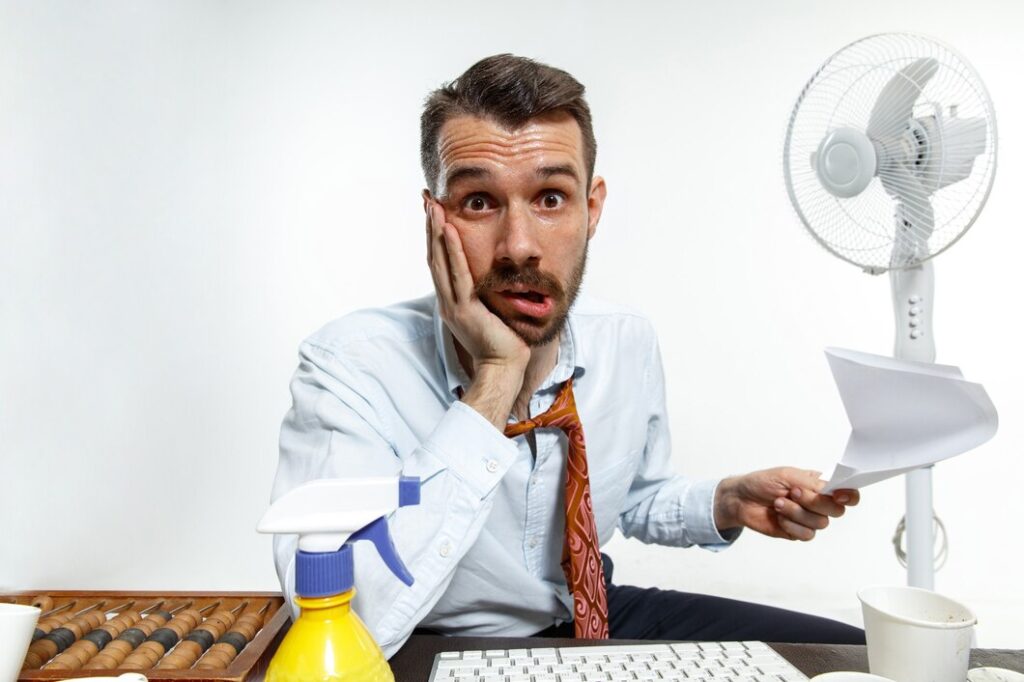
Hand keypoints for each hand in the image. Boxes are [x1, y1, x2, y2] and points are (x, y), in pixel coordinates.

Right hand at [425, 198, 528, 427]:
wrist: (503, 367)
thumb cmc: (503, 342)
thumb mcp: (491, 310)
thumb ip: (486, 292)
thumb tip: (494, 274)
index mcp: (451, 300)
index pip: (439, 261)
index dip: (435, 235)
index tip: (433, 210)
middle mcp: (447, 300)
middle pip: (434, 256)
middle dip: (430, 226)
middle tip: (426, 199)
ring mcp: (453, 304)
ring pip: (441, 262)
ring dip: (437, 232)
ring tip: (433, 206)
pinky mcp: (465, 309)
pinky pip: (458, 275)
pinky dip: (454, 251)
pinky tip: (451, 231)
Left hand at [714, 467, 859, 540]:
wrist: (741, 499)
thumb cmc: (762, 483)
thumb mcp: (787, 475)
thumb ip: (812, 483)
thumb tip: (832, 489)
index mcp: (819, 485)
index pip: (847, 493)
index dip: (849, 495)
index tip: (838, 494)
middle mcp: (818, 503)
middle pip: (837, 510)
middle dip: (814, 502)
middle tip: (793, 493)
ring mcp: (809, 519)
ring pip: (820, 523)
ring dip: (796, 512)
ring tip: (778, 503)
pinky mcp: (798, 532)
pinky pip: (806, 534)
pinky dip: (791, 525)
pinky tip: (778, 517)